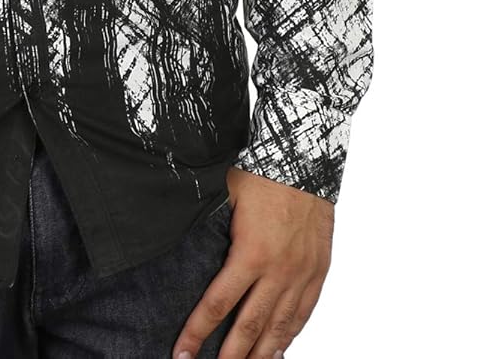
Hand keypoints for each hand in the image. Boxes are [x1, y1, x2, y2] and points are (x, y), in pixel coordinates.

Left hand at [170, 167, 334, 358]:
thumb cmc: (261, 171)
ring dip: (261, 355)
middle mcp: (278, 271)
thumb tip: (177, 234)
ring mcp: (301, 274)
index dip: (197, 332)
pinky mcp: (318, 270)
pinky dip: (290, 335)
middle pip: (249, 326)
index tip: (182, 354)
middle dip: (229, 357)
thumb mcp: (226, 195)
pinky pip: (304, 312)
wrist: (305, 157)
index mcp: (250, 253)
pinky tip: (278, 350)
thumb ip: (209, 225)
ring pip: (279, 327)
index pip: (218, 304)